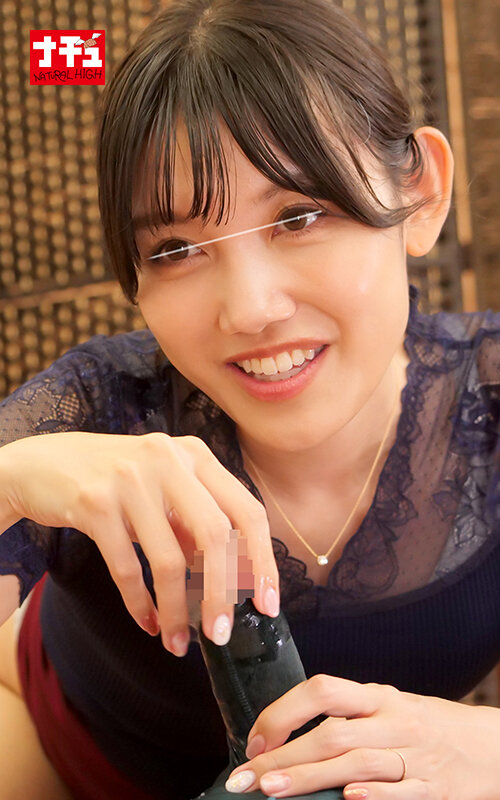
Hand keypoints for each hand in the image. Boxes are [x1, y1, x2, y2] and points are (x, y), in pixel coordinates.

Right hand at [0, 432, 278, 653]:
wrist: (44, 464)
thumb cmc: (114, 479)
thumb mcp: (164, 488)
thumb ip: (196, 521)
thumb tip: (232, 579)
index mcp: (196, 454)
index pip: (248, 510)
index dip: (263, 561)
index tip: (267, 604)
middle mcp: (169, 459)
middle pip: (216, 535)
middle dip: (223, 594)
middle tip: (220, 634)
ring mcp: (131, 479)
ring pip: (169, 560)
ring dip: (177, 610)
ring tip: (177, 642)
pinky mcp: (95, 502)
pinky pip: (127, 568)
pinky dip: (139, 604)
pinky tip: (147, 622)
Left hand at [225, 674, 499, 797]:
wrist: (490, 746)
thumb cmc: (427, 725)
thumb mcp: (389, 709)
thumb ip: (350, 718)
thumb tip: (289, 737)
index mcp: (379, 697)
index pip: (324, 690)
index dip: (285, 712)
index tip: (257, 739)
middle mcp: (394, 722)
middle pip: (333, 734)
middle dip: (285, 756)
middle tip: (248, 777)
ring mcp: (414, 756)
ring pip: (356, 764)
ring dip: (310, 779)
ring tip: (272, 791)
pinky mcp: (433, 790)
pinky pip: (399, 794)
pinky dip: (372, 797)